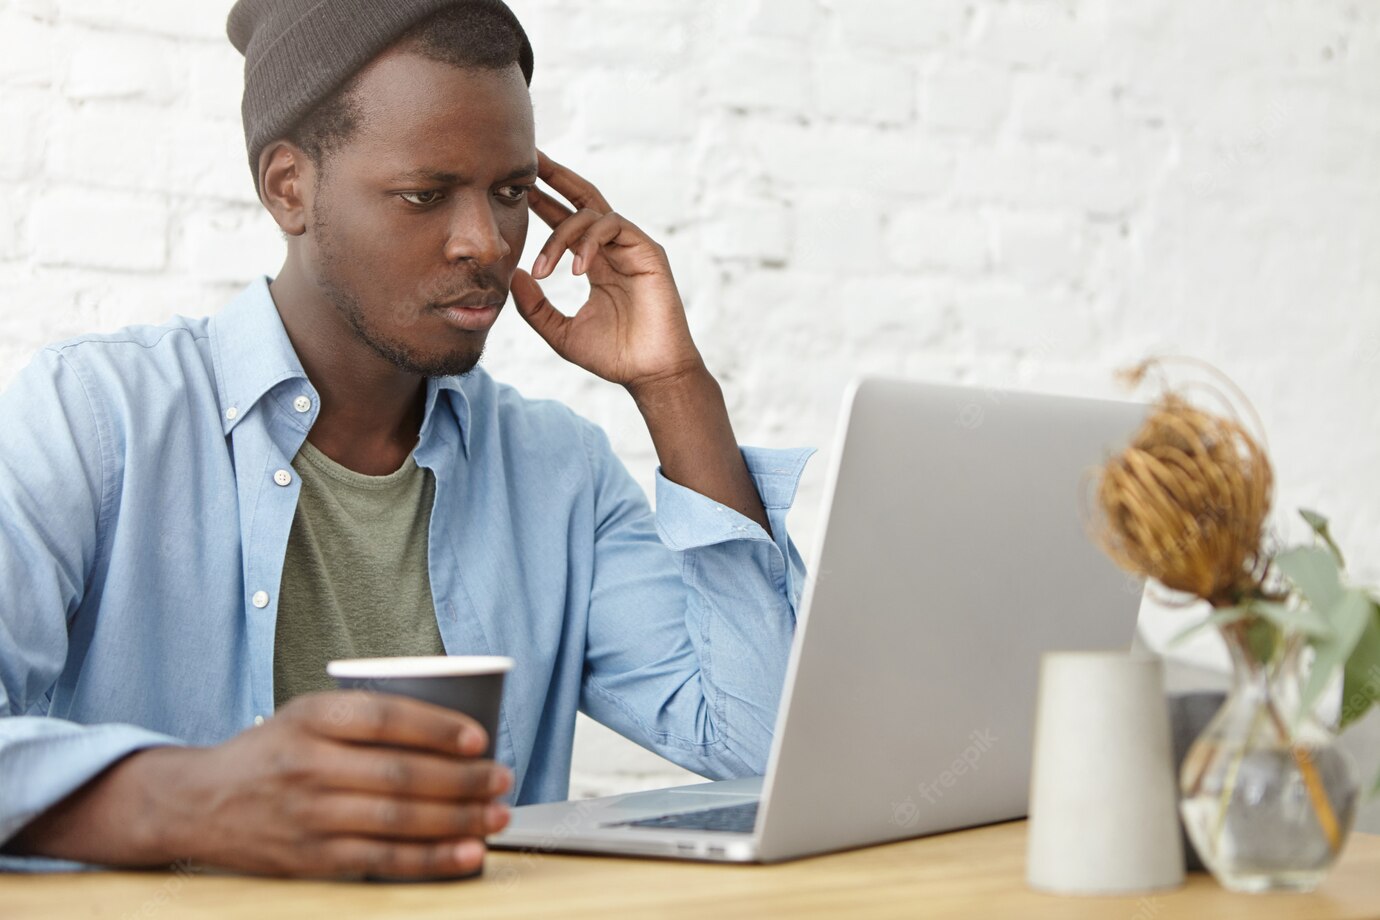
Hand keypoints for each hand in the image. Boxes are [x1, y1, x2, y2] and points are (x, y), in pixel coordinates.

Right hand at [9, 692, 512, 879]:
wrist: (199, 803)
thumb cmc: (273, 752)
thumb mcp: (308, 715)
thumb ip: (366, 716)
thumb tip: (456, 723)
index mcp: (311, 718)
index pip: (383, 717)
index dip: (437, 727)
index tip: (480, 737)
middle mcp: (307, 766)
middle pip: (399, 774)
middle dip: (462, 779)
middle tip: (501, 778)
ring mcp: (308, 816)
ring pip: (397, 820)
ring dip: (457, 820)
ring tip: (496, 815)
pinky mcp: (312, 858)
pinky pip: (382, 861)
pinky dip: (431, 860)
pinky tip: (466, 854)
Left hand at [511, 148, 706, 393]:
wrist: (650, 373)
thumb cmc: (613, 355)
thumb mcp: (560, 332)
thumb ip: (535, 306)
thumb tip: (515, 274)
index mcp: (595, 262)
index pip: (566, 219)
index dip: (543, 200)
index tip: (516, 186)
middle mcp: (614, 248)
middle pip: (583, 197)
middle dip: (556, 176)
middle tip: (531, 158)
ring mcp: (632, 247)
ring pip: (591, 214)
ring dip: (561, 235)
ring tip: (545, 269)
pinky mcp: (648, 252)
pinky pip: (614, 227)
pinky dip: (590, 243)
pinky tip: (576, 269)